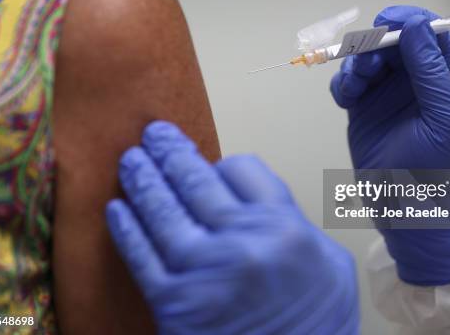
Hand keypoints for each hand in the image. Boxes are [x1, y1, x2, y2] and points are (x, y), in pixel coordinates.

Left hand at [106, 122, 358, 334]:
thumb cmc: (316, 324)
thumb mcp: (331, 264)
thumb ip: (293, 221)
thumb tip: (253, 194)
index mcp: (284, 227)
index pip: (242, 169)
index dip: (224, 163)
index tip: (215, 166)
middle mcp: (242, 242)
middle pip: (196, 181)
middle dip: (171, 152)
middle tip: (154, 134)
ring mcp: (204, 271)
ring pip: (162, 211)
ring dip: (142, 180)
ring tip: (131, 160)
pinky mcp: (173, 303)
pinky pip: (142, 256)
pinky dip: (126, 230)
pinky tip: (117, 208)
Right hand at [331, 6, 449, 169]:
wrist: (408, 207)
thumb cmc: (438, 167)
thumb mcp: (444, 116)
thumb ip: (432, 70)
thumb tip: (417, 25)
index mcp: (443, 77)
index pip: (430, 33)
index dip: (410, 20)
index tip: (388, 20)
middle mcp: (414, 80)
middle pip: (391, 41)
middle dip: (374, 45)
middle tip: (366, 62)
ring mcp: (385, 92)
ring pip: (365, 58)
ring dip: (355, 65)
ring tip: (354, 88)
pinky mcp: (362, 107)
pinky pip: (347, 81)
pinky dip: (342, 84)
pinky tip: (346, 99)